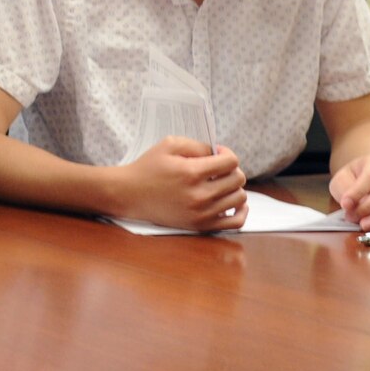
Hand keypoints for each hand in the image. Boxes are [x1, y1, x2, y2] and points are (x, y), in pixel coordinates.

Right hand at [114, 137, 246, 230]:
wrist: (128, 194)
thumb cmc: (147, 168)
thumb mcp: (168, 145)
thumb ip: (197, 145)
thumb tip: (218, 153)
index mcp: (191, 172)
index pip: (231, 161)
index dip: (227, 153)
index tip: (218, 153)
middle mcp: (199, 195)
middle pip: (237, 179)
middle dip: (231, 170)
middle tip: (218, 168)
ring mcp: (201, 213)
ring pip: (239, 198)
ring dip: (234, 188)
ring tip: (220, 183)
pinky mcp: (200, 225)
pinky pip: (236, 222)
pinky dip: (241, 211)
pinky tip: (232, 202)